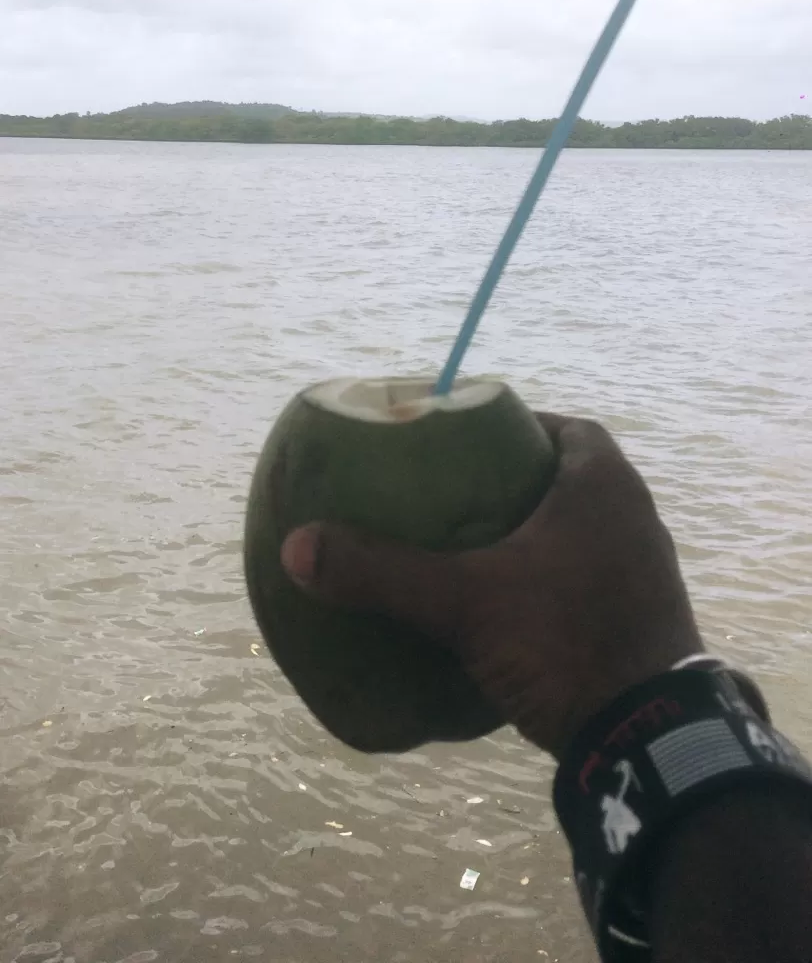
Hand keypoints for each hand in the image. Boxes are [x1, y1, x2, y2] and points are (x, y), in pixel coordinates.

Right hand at [280, 412, 703, 758]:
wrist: (650, 739)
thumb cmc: (563, 640)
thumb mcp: (464, 603)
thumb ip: (383, 572)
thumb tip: (297, 546)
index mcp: (604, 483)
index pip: (565, 427)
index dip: (518, 427)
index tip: (467, 443)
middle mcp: (635, 516)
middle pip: (570, 479)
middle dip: (518, 484)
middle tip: (457, 499)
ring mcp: (645, 572)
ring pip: (582, 532)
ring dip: (536, 536)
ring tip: (474, 552)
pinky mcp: (644, 621)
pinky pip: (591, 578)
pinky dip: (553, 581)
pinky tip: (509, 610)